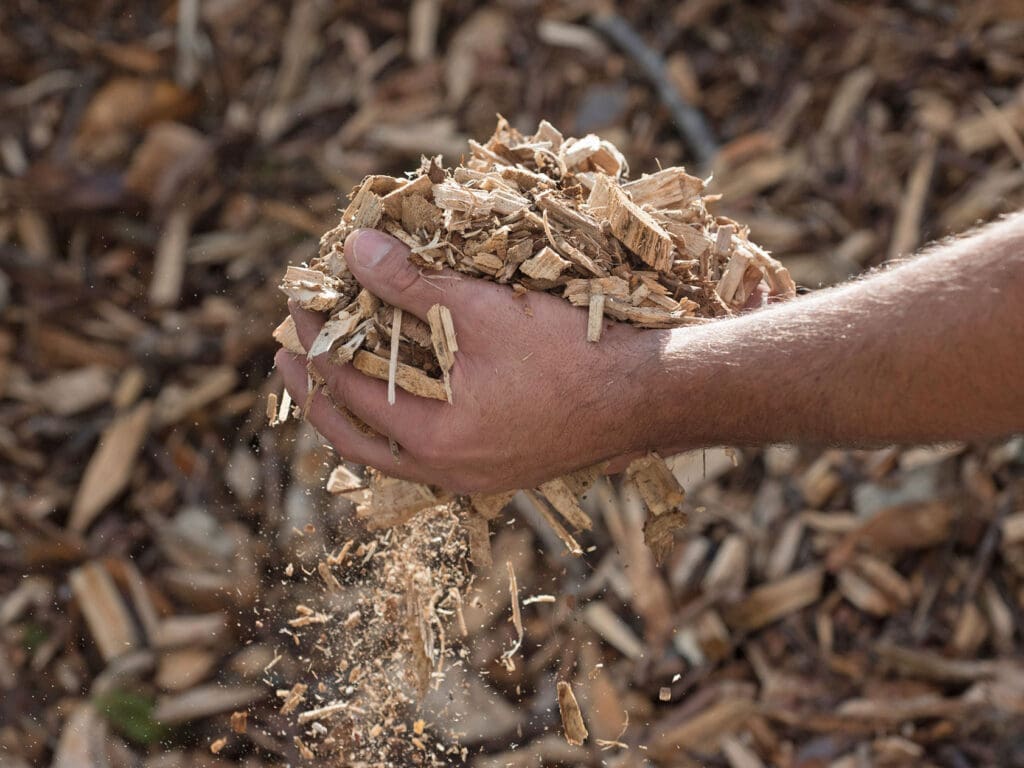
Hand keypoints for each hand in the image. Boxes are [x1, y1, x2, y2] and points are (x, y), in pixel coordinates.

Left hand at [274, 228, 661, 492]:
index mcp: (434, 439)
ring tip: (337, 378)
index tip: (297, 309)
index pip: (347, 389)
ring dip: (358, 414)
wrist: (645, 398)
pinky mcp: (501, 471)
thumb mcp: (483, 310)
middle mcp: (447, 471)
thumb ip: (413, 283)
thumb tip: (356, 249)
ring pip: (392, 455)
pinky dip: (401, 424)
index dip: (315, 344)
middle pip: (356, 441)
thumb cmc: (569, 354)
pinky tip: (406, 397)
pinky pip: (428, 456)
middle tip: (288, 359)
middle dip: (316, 395)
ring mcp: (476, 478)